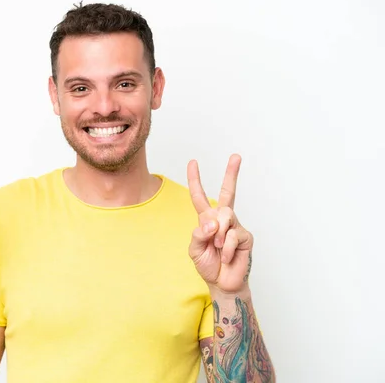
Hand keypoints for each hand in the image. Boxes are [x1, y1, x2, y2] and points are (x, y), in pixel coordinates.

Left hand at [187, 154, 253, 293]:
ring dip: (217, 235)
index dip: (195, 180)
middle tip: (236, 156)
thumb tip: (212, 222)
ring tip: (216, 248)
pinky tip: (225, 257)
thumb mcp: (194, 249)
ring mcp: (236, 226)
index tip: (193, 162)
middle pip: (228, 192)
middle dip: (232, 173)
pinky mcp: (246, 236)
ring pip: (225, 216)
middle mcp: (222, 219)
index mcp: (207, 220)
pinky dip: (224, 248)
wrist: (222, 283)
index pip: (199, 196)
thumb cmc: (208, 265)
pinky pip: (232, 235)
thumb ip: (198, 233)